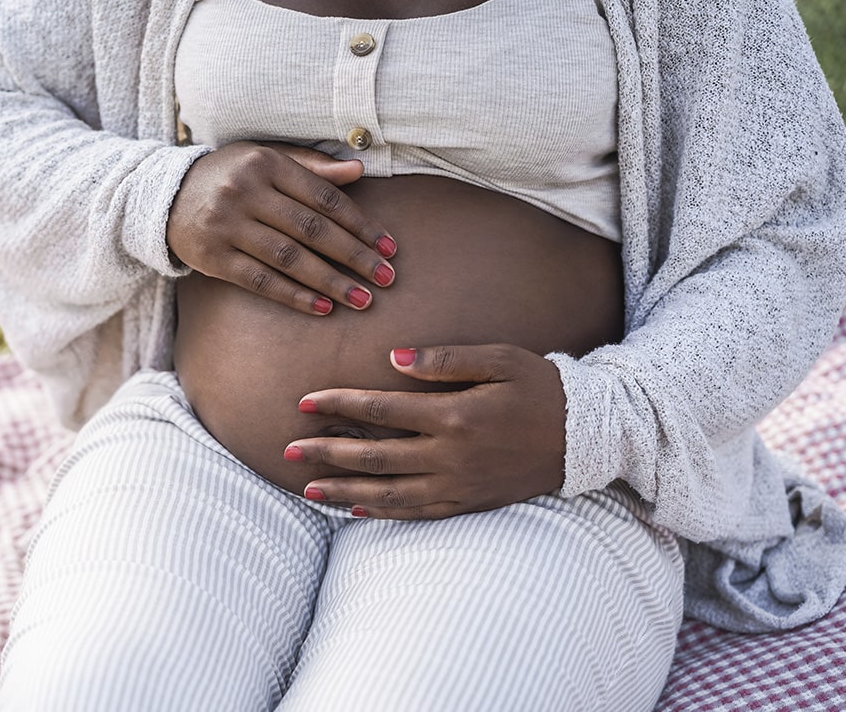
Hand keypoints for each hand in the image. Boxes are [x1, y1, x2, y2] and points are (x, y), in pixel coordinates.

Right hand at [167, 141, 397, 314]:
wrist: (165, 197)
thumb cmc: (229, 176)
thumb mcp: (265, 159)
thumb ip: (311, 166)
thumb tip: (359, 170)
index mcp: (265, 163)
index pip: (324, 198)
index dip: (361, 224)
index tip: (389, 246)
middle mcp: (245, 192)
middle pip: (311, 229)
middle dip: (354, 256)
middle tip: (387, 277)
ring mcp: (226, 226)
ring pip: (289, 258)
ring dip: (330, 281)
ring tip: (362, 299)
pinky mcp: (213, 256)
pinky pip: (260, 280)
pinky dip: (293, 295)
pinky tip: (322, 307)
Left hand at [286, 344, 566, 518]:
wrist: (587, 437)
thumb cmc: (540, 388)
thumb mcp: (499, 359)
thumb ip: (444, 359)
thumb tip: (391, 359)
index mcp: (454, 415)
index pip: (381, 409)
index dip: (339, 403)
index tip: (304, 401)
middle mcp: (450, 456)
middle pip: (374, 455)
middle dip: (326, 451)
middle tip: (287, 447)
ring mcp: (458, 485)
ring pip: (388, 492)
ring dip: (343, 489)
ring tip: (306, 486)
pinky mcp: (468, 503)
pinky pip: (416, 514)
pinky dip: (380, 512)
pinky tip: (354, 507)